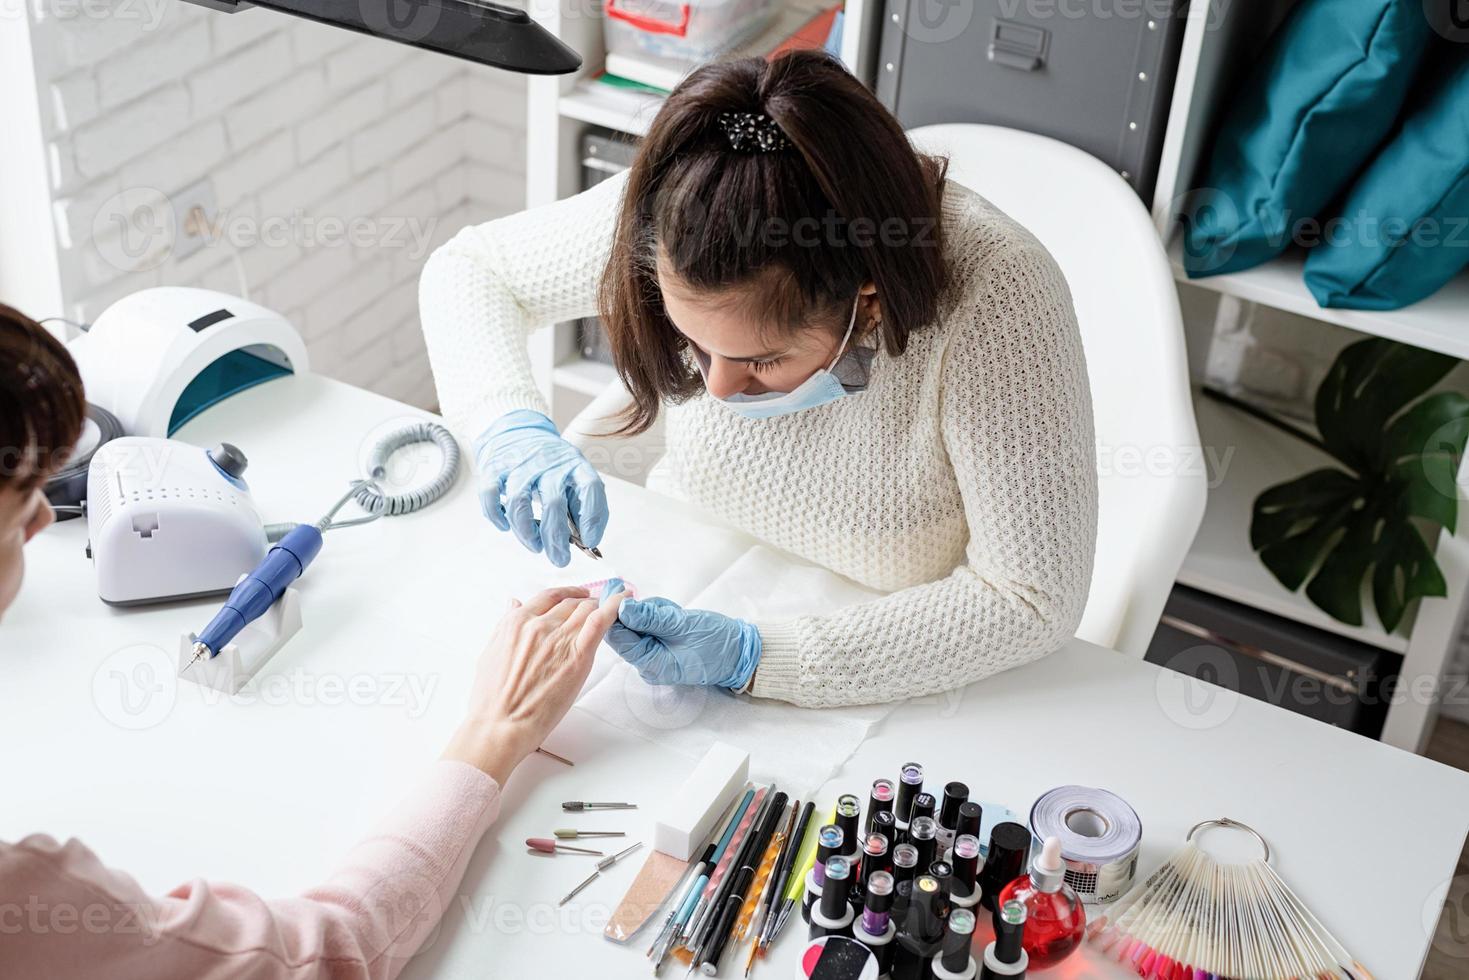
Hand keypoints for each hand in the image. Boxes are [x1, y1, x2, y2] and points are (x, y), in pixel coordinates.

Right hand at [443, 586, 620, 783]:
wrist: (500, 724)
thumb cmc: (492, 698)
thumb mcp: (491, 651)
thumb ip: (505, 624)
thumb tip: (512, 603)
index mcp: (517, 622)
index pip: (549, 597)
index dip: (567, 593)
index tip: (576, 594)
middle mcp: (539, 625)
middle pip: (570, 603)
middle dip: (585, 601)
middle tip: (595, 604)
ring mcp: (559, 640)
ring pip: (586, 610)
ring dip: (599, 605)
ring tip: (610, 605)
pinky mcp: (577, 657)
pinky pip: (600, 622)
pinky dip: (614, 607)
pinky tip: (624, 599)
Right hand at [474, 410, 607, 567]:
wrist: (516, 430)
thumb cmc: (550, 465)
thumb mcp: (573, 477)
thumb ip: (581, 507)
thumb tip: (589, 542)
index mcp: (574, 464)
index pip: (590, 487)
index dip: (593, 517)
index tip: (590, 541)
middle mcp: (549, 463)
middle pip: (553, 502)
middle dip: (556, 538)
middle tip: (560, 559)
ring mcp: (520, 464)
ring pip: (519, 501)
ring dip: (526, 532)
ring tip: (535, 546)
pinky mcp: (494, 468)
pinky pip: (491, 494)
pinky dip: (496, 514)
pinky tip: (504, 526)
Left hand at [600, 581, 760, 689]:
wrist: (739, 652)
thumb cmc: (716, 643)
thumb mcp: (682, 625)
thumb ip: (650, 618)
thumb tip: (622, 608)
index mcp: (650, 664)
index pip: (619, 638)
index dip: (614, 613)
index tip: (618, 591)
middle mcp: (648, 664)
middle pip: (626, 631)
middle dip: (640, 612)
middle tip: (662, 606)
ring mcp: (655, 656)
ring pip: (639, 625)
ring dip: (653, 613)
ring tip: (675, 613)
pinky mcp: (662, 647)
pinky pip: (651, 627)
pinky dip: (660, 616)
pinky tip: (676, 616)